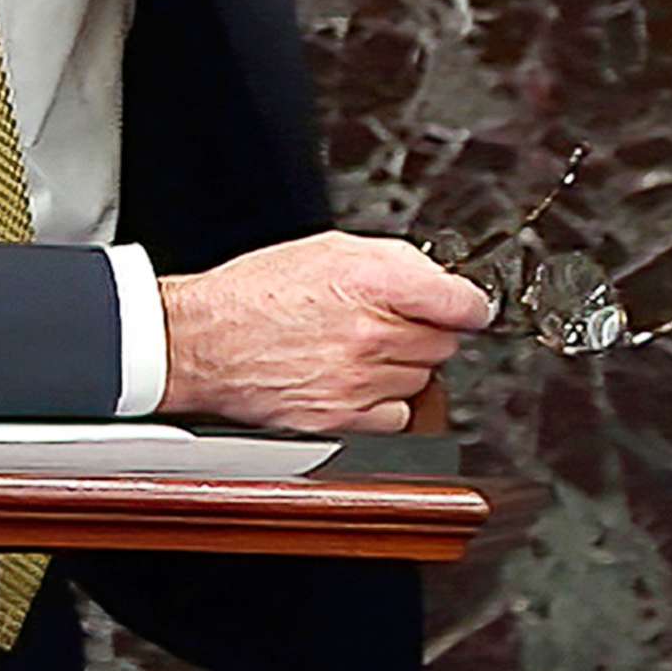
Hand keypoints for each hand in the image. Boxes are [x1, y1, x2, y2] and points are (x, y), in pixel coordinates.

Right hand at [156, 231, 493, 433]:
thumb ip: (394, 262)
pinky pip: (397, 415)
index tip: (467, 308)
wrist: (202, 340)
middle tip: (389, 322)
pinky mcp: (342, 420)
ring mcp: (357, 381)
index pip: (462, 302)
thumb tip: (440, 281)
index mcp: (370, 281)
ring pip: (422, 379)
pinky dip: (384, 401)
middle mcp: (369, 334)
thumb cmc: (255, 293)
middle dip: (426, 331)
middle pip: (444, 343)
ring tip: (358, 349)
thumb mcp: (328, 250)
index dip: (469, 304)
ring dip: (402, 365)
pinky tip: (354, 380)